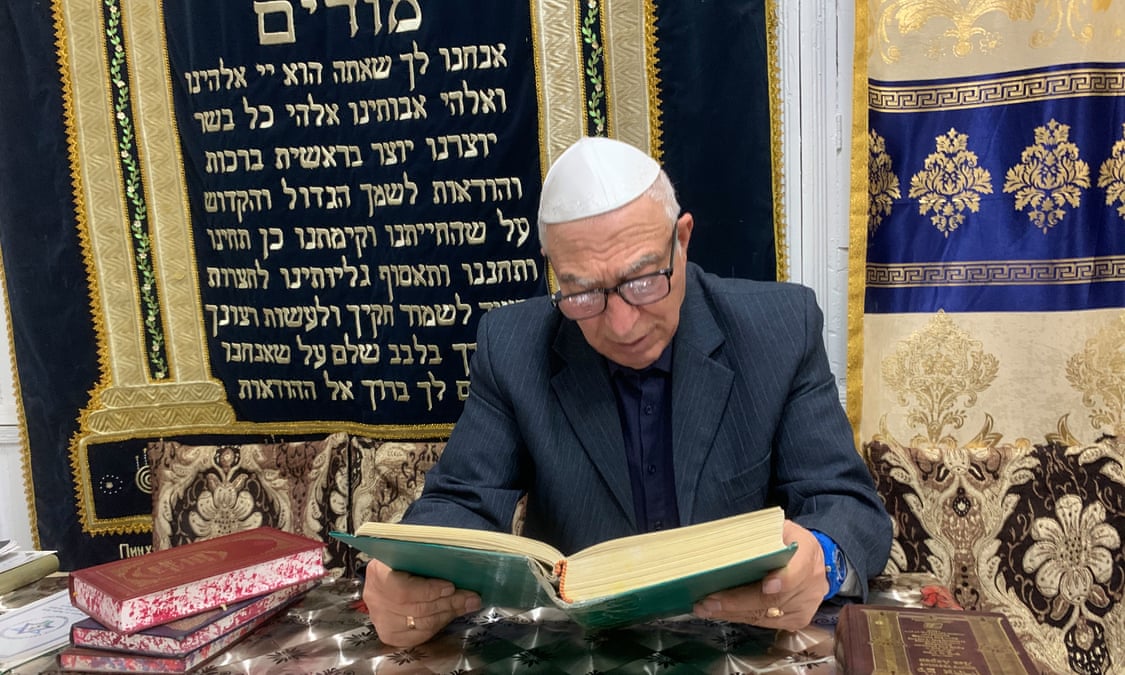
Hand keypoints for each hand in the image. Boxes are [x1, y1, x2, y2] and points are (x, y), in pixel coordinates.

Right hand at [362, 559, 482, 646]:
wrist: (390, 572)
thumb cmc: (406, 558)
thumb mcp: (413, 552)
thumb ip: (429, 558)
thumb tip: (459, 565)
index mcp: (378, 572)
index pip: (402, 590)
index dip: (428, 591)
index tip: (451, 586)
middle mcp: (374, 597)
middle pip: (415, 608)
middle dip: (447, 603)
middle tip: (471, 598)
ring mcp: (380, 618)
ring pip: (420, 624)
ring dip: (447, 615)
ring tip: (467, 605)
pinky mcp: (389, 634)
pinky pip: (418, 636)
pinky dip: (438, 625)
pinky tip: (451, 614)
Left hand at [692, 520, 827, 630]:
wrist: (812, 559)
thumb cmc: (786, 539)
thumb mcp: (777, 527)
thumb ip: (760, 535)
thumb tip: (726, 543)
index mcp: (807, 553)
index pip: (798, 569)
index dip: (784, 580)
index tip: (767, 586)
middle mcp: (811, 584)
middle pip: (773, 599)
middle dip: (738, 601)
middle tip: (709, 601)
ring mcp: (805, 605)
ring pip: (765, 614)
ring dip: (732, 612)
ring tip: (705, 607)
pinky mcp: (797, 620)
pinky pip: (765, 622)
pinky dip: (739, 617)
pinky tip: (720, 612)